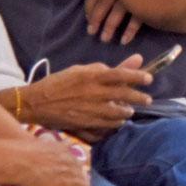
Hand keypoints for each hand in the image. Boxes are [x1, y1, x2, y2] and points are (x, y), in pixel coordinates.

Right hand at [0, 136, 92, 185]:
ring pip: (81, 183)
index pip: (73, 161)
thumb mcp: (36, 143)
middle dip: (83, 179)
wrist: (16, 161)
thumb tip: (47, 138)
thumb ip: (44, 143)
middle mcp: (67, 162)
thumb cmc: (19, 152)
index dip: (76, 169)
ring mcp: (66, 174)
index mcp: (61, 151)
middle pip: (79, 172)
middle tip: (87, 185)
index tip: (79, 173)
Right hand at [20, 56, 152, 132]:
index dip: (138, 77)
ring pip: (119, 113)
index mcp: (92, 76)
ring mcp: (90, 110)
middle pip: (125, 96)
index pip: (121, 75)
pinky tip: (116, 120)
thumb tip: (137, 60)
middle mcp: (93, 93)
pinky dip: (116, 122)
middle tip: (147, 100)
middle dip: (140, 98)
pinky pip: (108, 125)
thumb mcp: (82, 70)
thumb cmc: (60, 83)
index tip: (149, 79)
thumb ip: (108, 68)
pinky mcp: (86, 123)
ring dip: (127, 112)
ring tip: (129, 110)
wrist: (35, 103)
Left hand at [84, 0, 142, 44]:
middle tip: (93, 34)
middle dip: (96, 20)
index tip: (88, 20)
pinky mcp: (149, 3)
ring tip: (106, 40)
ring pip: (117, 11)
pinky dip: (130, 30)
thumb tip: (95, 8)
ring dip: (110, 27)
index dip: (89, 7)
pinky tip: (125, 40)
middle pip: (103, 3)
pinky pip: (137, 18)